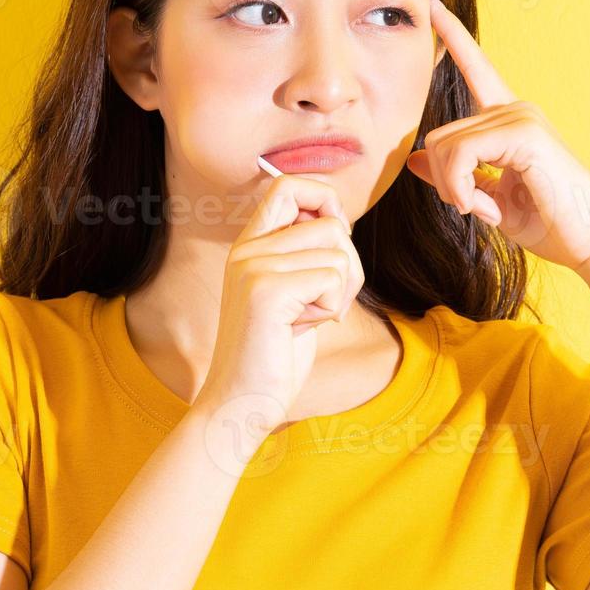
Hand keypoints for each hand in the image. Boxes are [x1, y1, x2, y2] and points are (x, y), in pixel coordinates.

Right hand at [194, 173, 363, 445]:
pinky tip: (302, 329)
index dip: (324, 200)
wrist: (241, 404)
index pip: (288, 186)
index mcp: (250, 245)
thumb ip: (305, 254)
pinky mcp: (266, 290)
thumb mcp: (292, 293)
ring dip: (340, 292)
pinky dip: (331, 308)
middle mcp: (247, 249)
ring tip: (309, 318)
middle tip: (323, 303)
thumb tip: (339, 218)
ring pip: (338, 252)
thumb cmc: (274, 354)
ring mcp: (253, 266)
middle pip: (332, 224)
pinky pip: (333, 278)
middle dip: (347, 267)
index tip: (333, 240)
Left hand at [405, 0, 589, 278]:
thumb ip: (456, 176)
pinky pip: (460, 155)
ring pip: (444, 147)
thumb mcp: (489, 199)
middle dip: (445, 183)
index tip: (429, 4)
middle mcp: (514, 109)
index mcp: (508, 120)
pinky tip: (487, 210)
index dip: (451, 36)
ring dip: (454, 191)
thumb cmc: (550, 224)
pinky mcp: (524, 133)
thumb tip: (416, 159)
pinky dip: (462, 189)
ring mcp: (521, 117)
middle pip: (437, 135)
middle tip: (476, 210)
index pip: (474, 67)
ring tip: (487, 211)